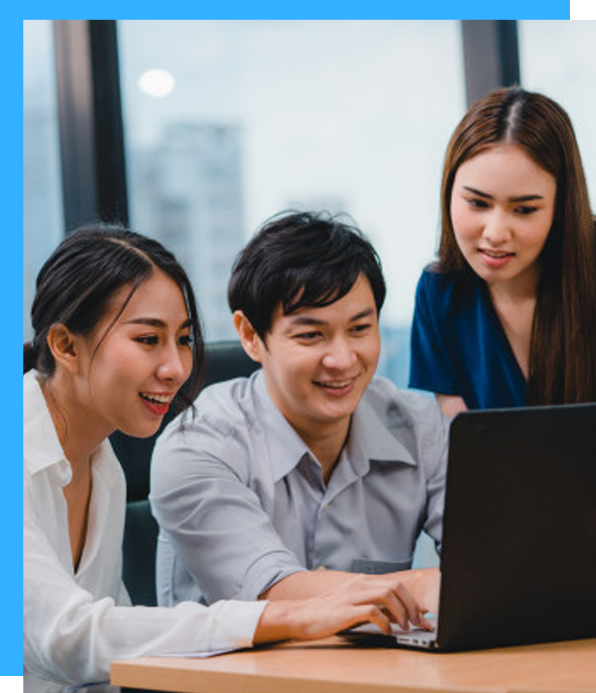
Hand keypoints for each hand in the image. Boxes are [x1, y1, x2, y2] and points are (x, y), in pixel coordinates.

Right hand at [253, 571, 436, 643]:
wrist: (301, 615)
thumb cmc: (329, 612)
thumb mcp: (353, 603)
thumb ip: (374, 605)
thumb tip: (399, 616)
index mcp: (362, 582)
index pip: (395, 584)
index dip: (412, 601)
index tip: (422, 618)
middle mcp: (359, 584)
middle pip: (395, 587)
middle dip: (411, 606)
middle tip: (418, 623)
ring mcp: (351, 596)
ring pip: (386, 595)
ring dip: (401, 612)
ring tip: (404, 627)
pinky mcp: (345, 611)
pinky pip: (372, 612)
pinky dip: (385, 622)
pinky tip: (387, 632)